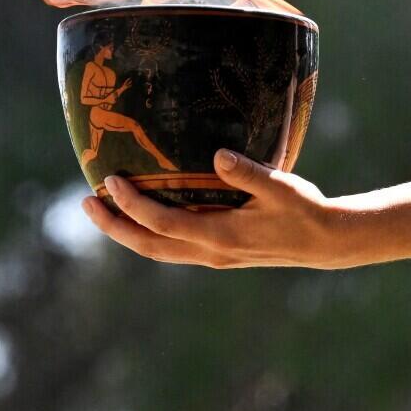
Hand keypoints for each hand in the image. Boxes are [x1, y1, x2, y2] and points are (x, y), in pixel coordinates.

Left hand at [81, 149, 352, 269]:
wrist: (325, 242)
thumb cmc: (304, 209)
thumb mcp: (281, 186)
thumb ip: (249, 172)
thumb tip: (217, 154)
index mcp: (221, 235)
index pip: (163, 222)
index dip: (133, 204)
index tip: (112, 180)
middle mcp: (210, 251)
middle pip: (148, 246)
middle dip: (114, 226)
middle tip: (85, 203)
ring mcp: (212, 256)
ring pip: (157, 250)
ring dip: (126, 232)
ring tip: (100, 211)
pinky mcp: (217, 252)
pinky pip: (170, 247)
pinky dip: (147, 234)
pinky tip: (140, 216)